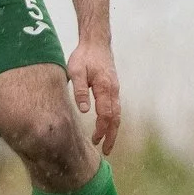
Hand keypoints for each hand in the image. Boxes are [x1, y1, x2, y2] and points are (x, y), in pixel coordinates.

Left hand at [67, 38, 121, 152]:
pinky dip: (112, 121)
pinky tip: (106, 127)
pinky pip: (115, 108)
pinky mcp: (112, 88)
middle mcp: (113, 91)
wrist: (96, 43)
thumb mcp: (76, 71)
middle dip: (112, 136)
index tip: (96, 141)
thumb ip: (79, 90)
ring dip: (112, 130)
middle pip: (116, 118)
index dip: (102, 129)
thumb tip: (84, 110)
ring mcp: (115, 90)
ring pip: (117, 114)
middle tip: (106, 151)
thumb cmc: (84, 56)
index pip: (106, 115)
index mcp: (105, 88)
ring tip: (106, 144)